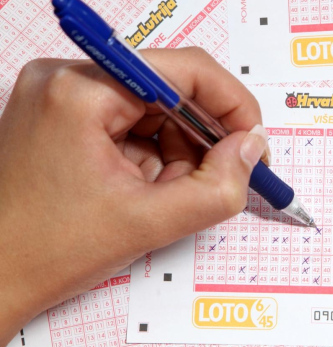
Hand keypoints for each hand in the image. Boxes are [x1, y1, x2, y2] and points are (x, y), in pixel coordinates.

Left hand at [0, 47, 268, 346]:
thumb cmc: (42, 252)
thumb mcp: (149, 223)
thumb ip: (219, 188)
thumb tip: (251, 150)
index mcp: (82, 90)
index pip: (186, 71)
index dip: (232, 106)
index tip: (252, 143)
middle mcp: (67, 80)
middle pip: (170, 93)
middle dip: (198, 142)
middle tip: (214, 181)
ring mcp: (62, 97)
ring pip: (153, 113)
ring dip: (174, 156)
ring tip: (159, 199)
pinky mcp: (63, 118)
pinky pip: (130, 126)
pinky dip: (150, 160)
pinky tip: (140, 194)